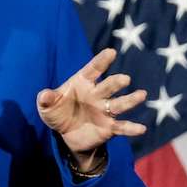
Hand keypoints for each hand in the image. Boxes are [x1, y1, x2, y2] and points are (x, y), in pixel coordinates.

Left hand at [36, 48, 146, 167]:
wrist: (66, 134)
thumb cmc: (57, 113)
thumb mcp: (46, 107)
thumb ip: (46, 99)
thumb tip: (45, 95)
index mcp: (83, 83)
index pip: (93, 69)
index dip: (102, 61)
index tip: (111, 52)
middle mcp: (97, 94)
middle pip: (109, 86)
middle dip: (116, 82)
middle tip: (124, 79)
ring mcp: (105, 110)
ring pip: (120, 104)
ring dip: (130, 100)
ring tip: (141, 95)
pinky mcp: (110, 127)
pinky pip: (122, 127)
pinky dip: (132, 128)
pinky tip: (142, 128)